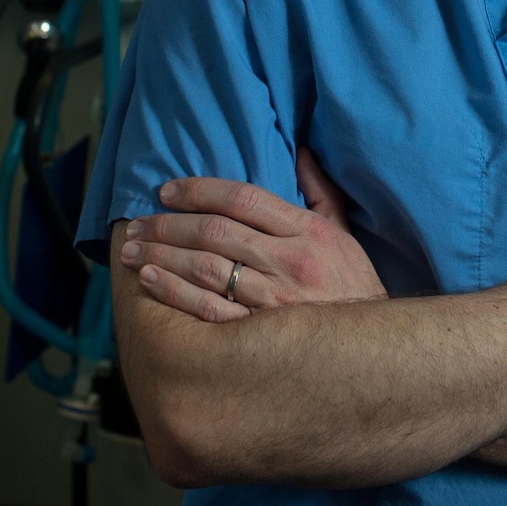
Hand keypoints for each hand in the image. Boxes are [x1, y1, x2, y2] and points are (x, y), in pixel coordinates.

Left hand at [122, 148, 385, 322]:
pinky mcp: (260, 337)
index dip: (199, 190)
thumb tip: (300, 152)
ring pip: (205, 269)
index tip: (167, 191)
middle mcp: (288, 262)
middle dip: (167, 225)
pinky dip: (174, 293)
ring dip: (161, 256)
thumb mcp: (343, 234)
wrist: (375, 353)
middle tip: (136, 224)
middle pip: (214, 232)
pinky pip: (208, 310)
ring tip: (131, 251)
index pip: (242, 198)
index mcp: (308, 232)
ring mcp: (273, 301)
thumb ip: (320, 192)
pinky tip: (149, 282)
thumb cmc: (353, 287)